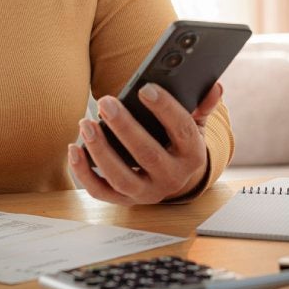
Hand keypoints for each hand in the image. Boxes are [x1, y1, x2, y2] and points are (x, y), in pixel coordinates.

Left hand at [68, 82, 222, 205]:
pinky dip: (84, 173)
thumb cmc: (179, 143)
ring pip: (122, 177)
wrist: (176, 180)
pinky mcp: (125, 201)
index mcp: (192, 154)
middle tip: (106, 103)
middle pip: (148, 155)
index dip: (165, 109)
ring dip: (101, 150)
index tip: (145, 89)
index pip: (182, 130)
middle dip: (125, 128)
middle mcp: (171, 178)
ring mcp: (147, 193)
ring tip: (86, 123)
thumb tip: (214, 88)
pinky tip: (74, 148)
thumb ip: (202, 106)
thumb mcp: (195, 125)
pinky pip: (101, 192)